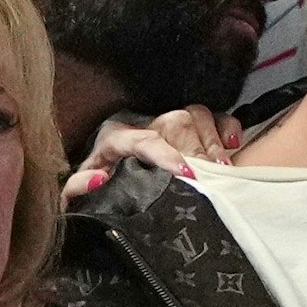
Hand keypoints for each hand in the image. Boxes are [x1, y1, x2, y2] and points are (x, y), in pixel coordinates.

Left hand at [63, 105, 242, 197]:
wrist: (104, 174)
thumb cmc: (95, 184)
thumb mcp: (75, 190)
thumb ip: (77, 187)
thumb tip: (98, 179)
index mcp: (116, 137)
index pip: (145, 139)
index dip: (167, 154)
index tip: (186, 173)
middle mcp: (145, 124)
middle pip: (178, 126)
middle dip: (198, 154)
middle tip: (210, 181)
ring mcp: (168, 122)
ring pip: (197, 116)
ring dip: (213, 143)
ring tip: (221, 169)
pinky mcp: (188, 126)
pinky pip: (214, 116)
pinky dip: (226, 127)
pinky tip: (231, 145)